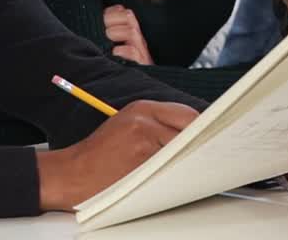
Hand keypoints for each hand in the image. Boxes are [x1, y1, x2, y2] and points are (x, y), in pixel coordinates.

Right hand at [35, 100, 197, 210]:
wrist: (72, 173)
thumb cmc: (100, 153)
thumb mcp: (128, 125)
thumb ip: (158, 124)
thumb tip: (194, 132)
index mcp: (142, 108)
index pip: (188, 113)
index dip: (203, 127)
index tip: (215, 136)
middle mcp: (145, 120)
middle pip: (191, 129)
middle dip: (201, 143)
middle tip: (211, 155)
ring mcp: (144, 141)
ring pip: (183, 150)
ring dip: (188, 160)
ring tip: (189, 168)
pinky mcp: (141, 162)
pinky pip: (170, 169)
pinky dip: (175, 174)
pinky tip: (173, 179)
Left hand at [104, 4, 154, 64]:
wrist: (139, 88)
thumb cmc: (123, 68)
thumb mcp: (116, 48)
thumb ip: (109, 36)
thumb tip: (98, 22)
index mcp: (131, 33)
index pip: (124, 13)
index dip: (113, 12)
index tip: (103, 18)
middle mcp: (137, 39)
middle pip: (129, 17)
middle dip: (114, 19)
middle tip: (105, 30)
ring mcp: (140, 51)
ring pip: (132, 31)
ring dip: (117, 32)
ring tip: (110, 39)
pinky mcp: (141, 64)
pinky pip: (133, 52)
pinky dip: (123, 50)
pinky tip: (115, 52)